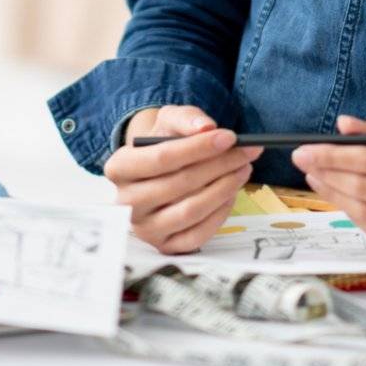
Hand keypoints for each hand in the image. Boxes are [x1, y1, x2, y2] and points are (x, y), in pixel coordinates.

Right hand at [102, 105, 263, 253]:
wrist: (156, 172)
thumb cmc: (163, 145)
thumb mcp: (169, 121)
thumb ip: (187, 119)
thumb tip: (207, 127)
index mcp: (119, 168)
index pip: (161, 158)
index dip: (198, 148)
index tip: (229, 137)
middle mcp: (126, 202)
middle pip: (179, 184)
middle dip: (219, 166)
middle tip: (246, 152)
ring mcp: (144, 228)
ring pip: (191, 211)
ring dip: (224, 188)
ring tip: (243, 169)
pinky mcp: (164, 246)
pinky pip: (198, 234)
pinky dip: (220, 213)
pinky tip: (231, 193)